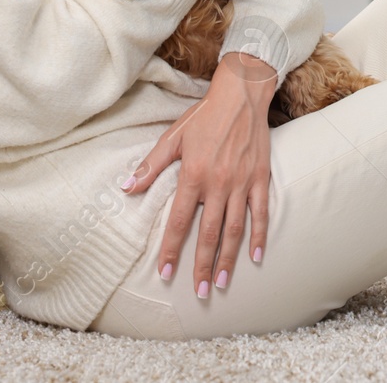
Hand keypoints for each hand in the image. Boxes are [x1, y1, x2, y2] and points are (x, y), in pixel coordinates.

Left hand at [121, 51, 276, 295]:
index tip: (164, 272)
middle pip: (208, 233)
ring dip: (228, 258)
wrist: (242, 94)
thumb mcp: (173, 137)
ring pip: (235, 229)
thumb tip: (126, 188)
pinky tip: (256, 256)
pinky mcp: (260, 178)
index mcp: (194, 175)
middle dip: (202, 265)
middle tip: (199, 292)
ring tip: (222, 282)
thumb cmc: (204, 116)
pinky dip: (259, 235)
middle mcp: (219, 183)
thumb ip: (151, 166)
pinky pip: (260, 212)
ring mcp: (242, 182)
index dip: (170, 249)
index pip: (179, 221)